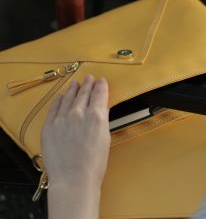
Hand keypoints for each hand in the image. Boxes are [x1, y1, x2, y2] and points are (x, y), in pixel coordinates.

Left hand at [41, 75, 109, 218]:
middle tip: (89, 78)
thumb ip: (102, 120)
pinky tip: (61, 96)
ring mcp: (61, 119)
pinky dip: (58, 100)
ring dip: (73, 89)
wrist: (74, 179)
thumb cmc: (93, 164)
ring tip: (76, 83)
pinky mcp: (49, 127)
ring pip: (68, 98)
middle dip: (87, 84)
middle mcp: (78, 113)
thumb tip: (101, 110)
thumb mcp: (105, 138)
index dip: (101, 86)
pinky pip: (54, 108)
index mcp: (96, 116)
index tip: (101, 81)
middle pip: (83, 93)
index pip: (99, 94)